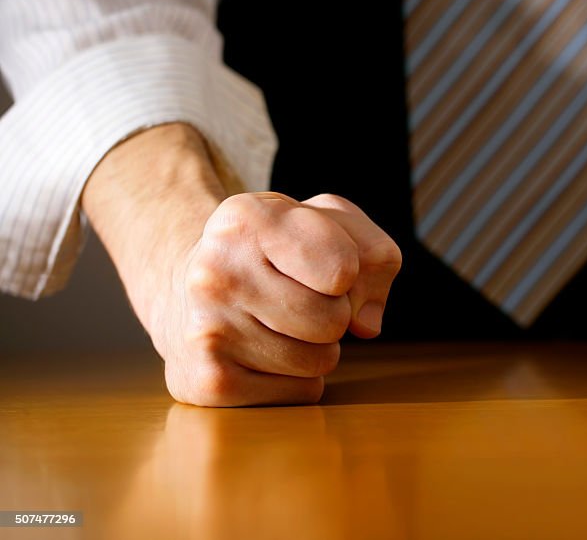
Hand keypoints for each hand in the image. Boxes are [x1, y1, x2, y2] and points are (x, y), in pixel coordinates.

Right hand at [83, 124, 400, 405]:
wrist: (187, 288)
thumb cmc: (276, 251)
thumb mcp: (327, 222)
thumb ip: (374, 253)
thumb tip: (367, 323)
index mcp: (246, 218)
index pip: (344, 268)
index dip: (349, 271)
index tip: (317, 263)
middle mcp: (216, 272)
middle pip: (334, 321)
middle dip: (335, 313)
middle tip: (300, 298)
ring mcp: (206, 331)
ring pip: (319, 363)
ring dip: (317, 348)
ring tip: (280, 323)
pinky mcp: (206, 383)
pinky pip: (301, 393)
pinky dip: (298, 379)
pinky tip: (264, 351)